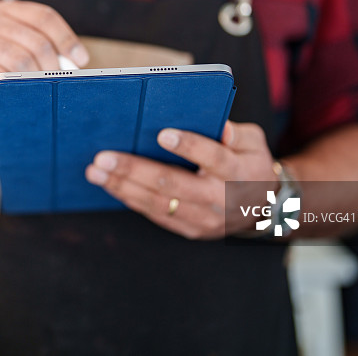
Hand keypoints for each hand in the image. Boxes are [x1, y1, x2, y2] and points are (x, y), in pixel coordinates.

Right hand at [0, 0, 88, 125]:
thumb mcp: (15, 52)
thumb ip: (40, 49)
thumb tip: (73, 62)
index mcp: (5, 11)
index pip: (43, 16)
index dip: (66, 38)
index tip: (80, 59)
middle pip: (34, 39)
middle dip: (52, 65)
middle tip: (58, 82)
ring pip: (17, 58)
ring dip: (34, 78)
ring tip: (40, 91)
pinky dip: (11, 87)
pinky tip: (16, 95)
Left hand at [84, 121, 276, 238]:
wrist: (261, 209)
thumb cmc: (250, 164)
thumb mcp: (255, 144)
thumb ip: (239, 134)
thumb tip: (222, 128)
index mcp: (238, 172)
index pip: (213, 157)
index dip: (188, 146)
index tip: (161, 134)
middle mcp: (219, 198)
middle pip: (173, 184)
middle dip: (134, 170)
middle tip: (104, 157)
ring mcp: (203, 219)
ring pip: (158, 203)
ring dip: (123, 187)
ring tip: (96, 172)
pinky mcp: (190, 230)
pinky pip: (155, 215)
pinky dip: (130, 199)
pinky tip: (111, 185)